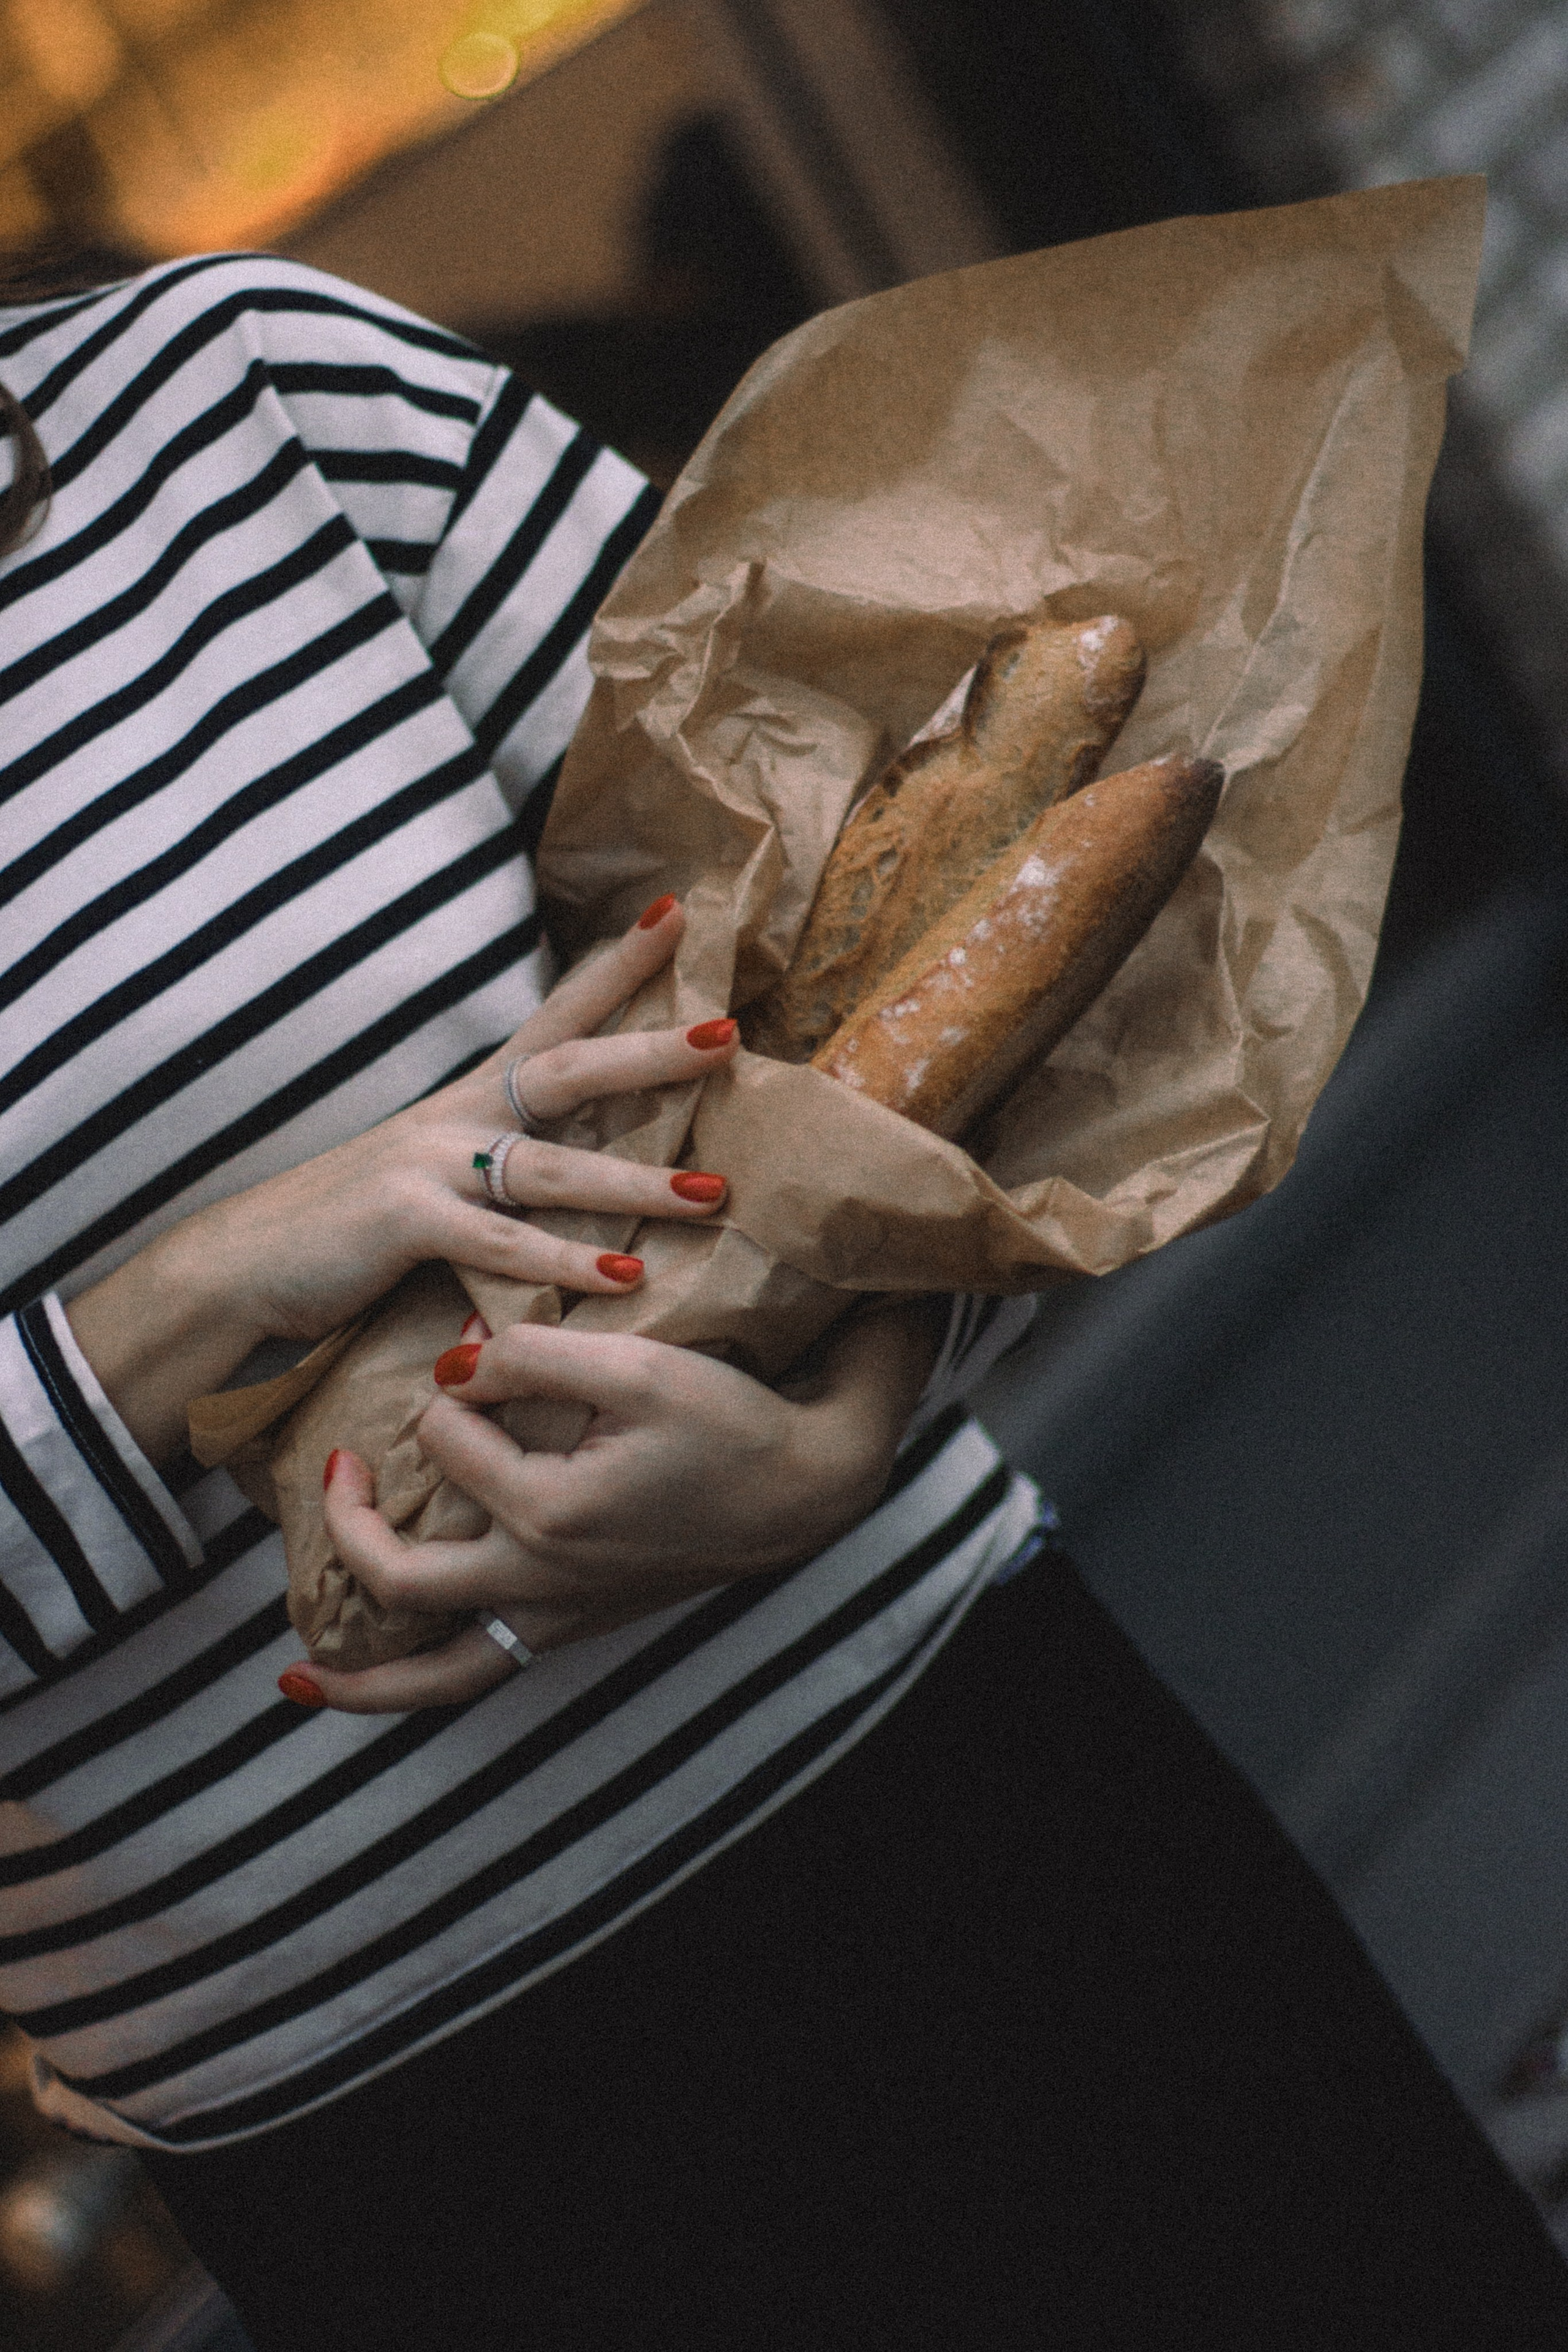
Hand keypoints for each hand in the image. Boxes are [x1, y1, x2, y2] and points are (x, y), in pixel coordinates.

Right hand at [68, 896, 737, 1461]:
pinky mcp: (405, 1223)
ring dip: (636, 1185)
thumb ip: (502, 1170)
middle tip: (728, 1034)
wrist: (242, 1266)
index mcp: (465, 1101)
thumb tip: (583, 1166)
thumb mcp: (434, 1180)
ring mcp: (428, 1167)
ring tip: (712, 1195)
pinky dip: (564, 1265)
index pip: (553, 1018)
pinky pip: (502, 1247)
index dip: (613, 968)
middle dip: (649, 1051)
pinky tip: (623, 1279)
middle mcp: (452, 1119)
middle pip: (567, 1071)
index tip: (675, 914)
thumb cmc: (349, 1228)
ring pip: (552, 1169)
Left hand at [292, 1296, 946, 1712]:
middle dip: (344, 1527)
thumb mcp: (637, 1364)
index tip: (479, 1348)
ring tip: (296, 1680)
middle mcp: (541, 1582)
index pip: (446, 1437)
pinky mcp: (580, 1624)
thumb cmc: (731, 1420)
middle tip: (333, 1468)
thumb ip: (536, 1353)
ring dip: (361, 1681)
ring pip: (436, 1674)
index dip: (450, 1383)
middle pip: (398, 1578)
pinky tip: (394, 1673)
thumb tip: (454, 1365)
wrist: (810, 1488)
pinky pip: (484, 1674)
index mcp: (548, 1515)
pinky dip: (425, 1686)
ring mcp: (560, 1615)